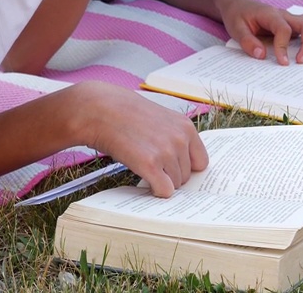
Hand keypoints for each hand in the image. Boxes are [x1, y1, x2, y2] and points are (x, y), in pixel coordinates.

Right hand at [70, 82, 207, 196]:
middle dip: (170, 175)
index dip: (186, 168)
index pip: (201, 162)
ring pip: (174, 185)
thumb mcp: (161, 120)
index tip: (174, 169)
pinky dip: (155, 190)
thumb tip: (181, 164)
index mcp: (186, 127)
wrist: (101, 110)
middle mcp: (180, 140)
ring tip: (143, 166)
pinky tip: (144, 180)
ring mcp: (166, 152)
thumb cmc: (127, 115)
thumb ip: (175, 138)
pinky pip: (164, 190)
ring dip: (160, 182)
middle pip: (186, 176)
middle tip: (151, 165)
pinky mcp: (150, 164)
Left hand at [216, 0, 302, 64]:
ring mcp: (290, 18)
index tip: (282, 62)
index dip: (284, 47)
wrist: (237, 5)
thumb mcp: (236, 29)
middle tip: (300, 61)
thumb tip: (261, 55)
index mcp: (269, 14)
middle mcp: (284, 15)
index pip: (284, 29)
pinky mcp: (293, 24)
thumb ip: (247, 42)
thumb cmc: (237, 16)